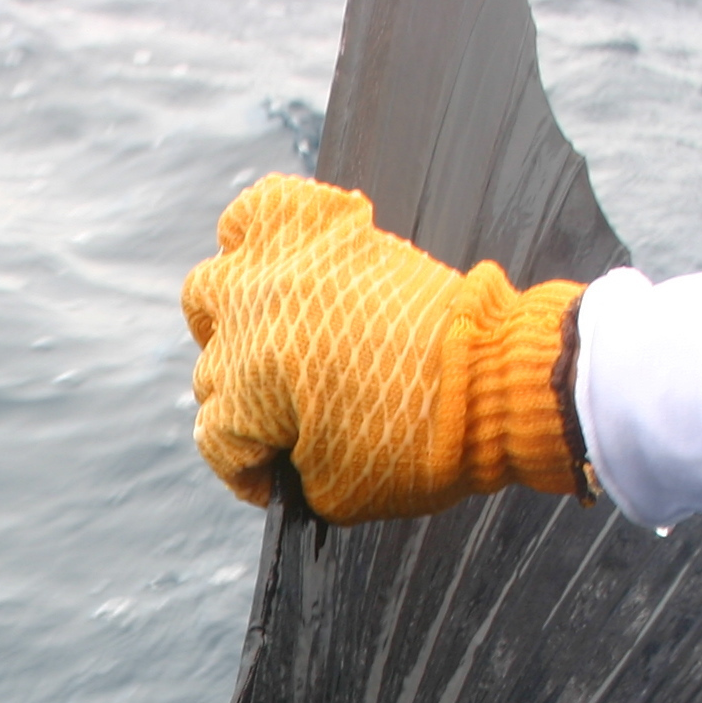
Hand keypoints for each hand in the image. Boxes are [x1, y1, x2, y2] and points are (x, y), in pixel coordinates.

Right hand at [182, 174, 584, 523]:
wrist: (492, 377)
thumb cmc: (421, 441)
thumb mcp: (339, 492)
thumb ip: (290, 475)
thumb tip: (282, 457)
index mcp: (248, 393)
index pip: (217, 439)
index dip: (250, 471)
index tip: (280, 478)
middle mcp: (249, 324)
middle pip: (212, 369)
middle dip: (245, 400)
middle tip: (289, 411)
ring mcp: (281, 270)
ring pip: (209, 290)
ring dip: (227, 321)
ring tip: (267, 336)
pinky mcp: (324, 230)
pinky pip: (259, 210)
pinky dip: (258, 231)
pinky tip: (275, 260)